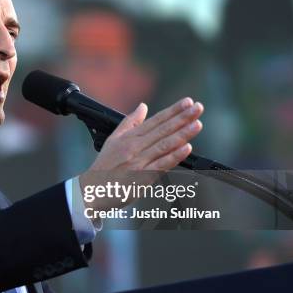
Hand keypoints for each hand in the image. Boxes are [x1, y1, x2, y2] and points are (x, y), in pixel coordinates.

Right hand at [80, 97, 203, 211]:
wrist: (94, 190)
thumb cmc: (104, 165)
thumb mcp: (113, 139)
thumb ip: (129, 122)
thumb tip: (143, 106)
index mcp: (130, 137)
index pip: (156, 120)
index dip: (173, 111)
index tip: (188, 102)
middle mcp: (135, 147)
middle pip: (163, 130)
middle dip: (182, 118)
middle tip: (198, 108)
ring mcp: (139, 162)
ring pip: (164, 145)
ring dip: (182, 134)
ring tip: (197, 124)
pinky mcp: (142, 178)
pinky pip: (161, 165)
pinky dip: (174, 156)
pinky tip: (186, 149)